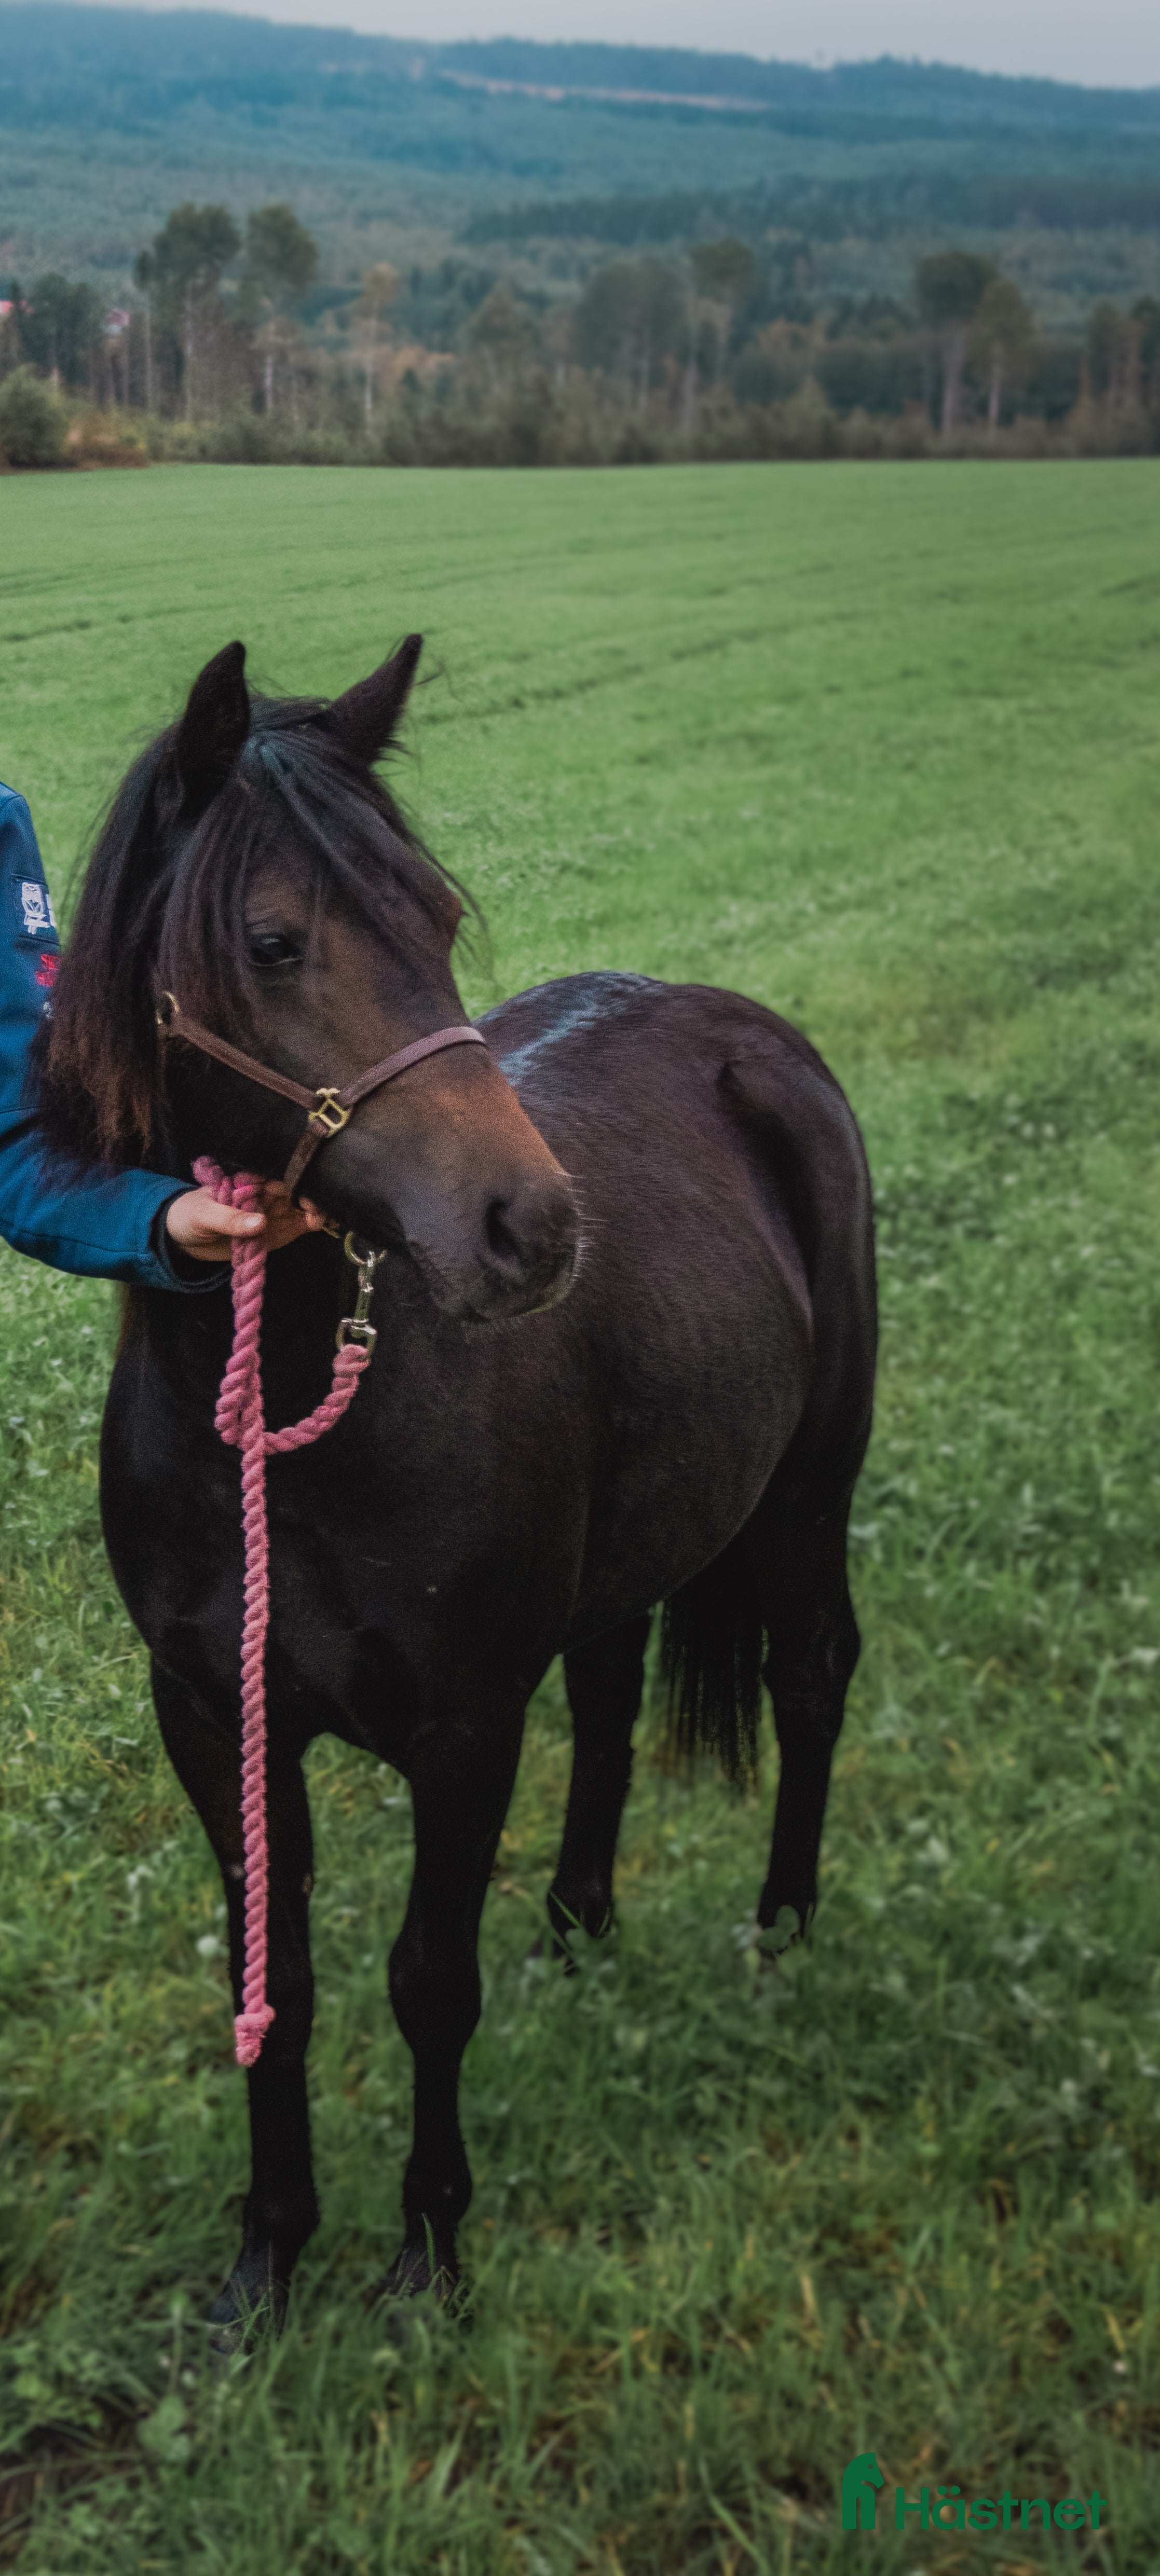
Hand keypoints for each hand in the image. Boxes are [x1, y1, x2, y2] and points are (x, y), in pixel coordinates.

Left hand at [166, 1181, 326, 1264]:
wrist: (181, 1239)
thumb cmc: (188, 1216)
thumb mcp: (203, 1215)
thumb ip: (229, 1219)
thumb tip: (260, 1223)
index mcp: (248, 1180)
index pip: (276, 1177)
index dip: (293, 1182)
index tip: (304, 1193)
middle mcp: (264, 1194)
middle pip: (294, 1191)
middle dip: (308, 1197)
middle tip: (315, 1211)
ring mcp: (272, 1213)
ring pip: (301, 1208)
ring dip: (314, 1211)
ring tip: (319, 1220)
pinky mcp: (276, 1232)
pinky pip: (297, 1226)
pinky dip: (310, 1224)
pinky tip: (321, 1224)